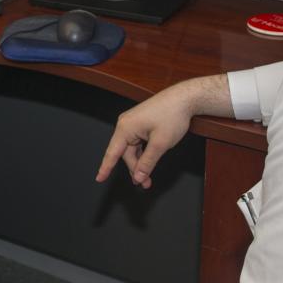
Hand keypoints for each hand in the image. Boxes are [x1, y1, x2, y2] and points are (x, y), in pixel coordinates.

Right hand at [96, 74, 229, 188]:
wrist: (183, 99)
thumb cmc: (172, 115)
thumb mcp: (160, 144)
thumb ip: (147, 162)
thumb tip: (139, 176)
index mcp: (126, 128)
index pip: (112, 153)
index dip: (105, 167)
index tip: (99, 178)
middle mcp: (126, 124)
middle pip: (126, 153)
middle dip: (135, 169)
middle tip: (145, 184)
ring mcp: (133, 123)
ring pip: (133, 149)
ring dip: (140, 162)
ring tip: (149, 177)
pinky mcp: (140, 123)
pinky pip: (138, 142)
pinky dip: (144, 153)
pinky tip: (151, 160)